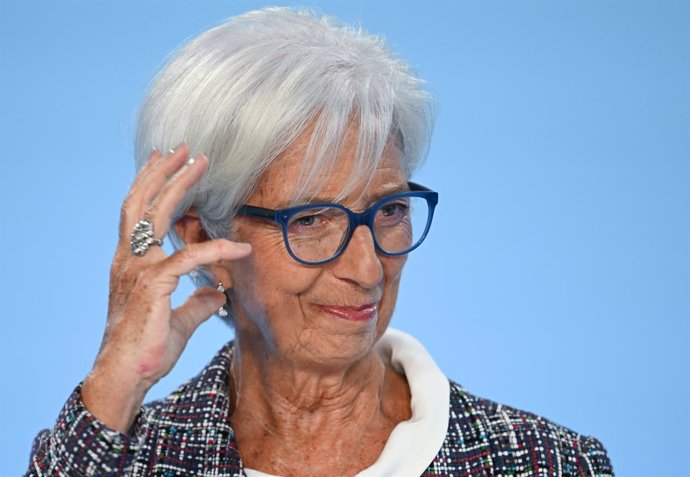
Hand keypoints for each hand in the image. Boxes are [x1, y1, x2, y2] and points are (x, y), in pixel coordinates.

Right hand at [82, 145, 250, 431]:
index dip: (149, 185)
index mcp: (129, 263)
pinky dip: (217, 249)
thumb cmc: (146, 350)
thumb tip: (218, 293)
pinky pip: (190, 257)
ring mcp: (137, 269)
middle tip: (185, 148)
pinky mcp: (153, 285)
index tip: (164, 162)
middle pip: (142, 202)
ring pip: (157, 214)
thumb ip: (197, 303)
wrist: (125, 376)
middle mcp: (128, 260)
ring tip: (199, 161)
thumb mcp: (178, 321)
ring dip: (180, 184)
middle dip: (164, 171)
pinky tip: (242, 248)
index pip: (135, 213)